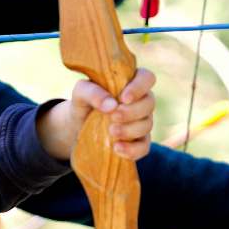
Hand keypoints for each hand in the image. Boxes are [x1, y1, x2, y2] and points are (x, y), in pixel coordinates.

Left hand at [37, 68, 156, 161]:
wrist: (79, 124)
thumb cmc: (84, 102)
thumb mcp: (81, 93)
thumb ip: (92, 92)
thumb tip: (111, 106)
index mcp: (130, 82)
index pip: (147, 78)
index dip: (139, 87)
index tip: (123, 98)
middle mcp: (140, 100)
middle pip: (150, 103)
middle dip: (132, 112)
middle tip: (112, 117)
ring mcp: (142, 121)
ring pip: (147, 125)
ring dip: (130, 130)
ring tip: (110, 132)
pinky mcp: (139, 141)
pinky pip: (144, 147)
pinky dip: (133, 150)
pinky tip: (117, 148)